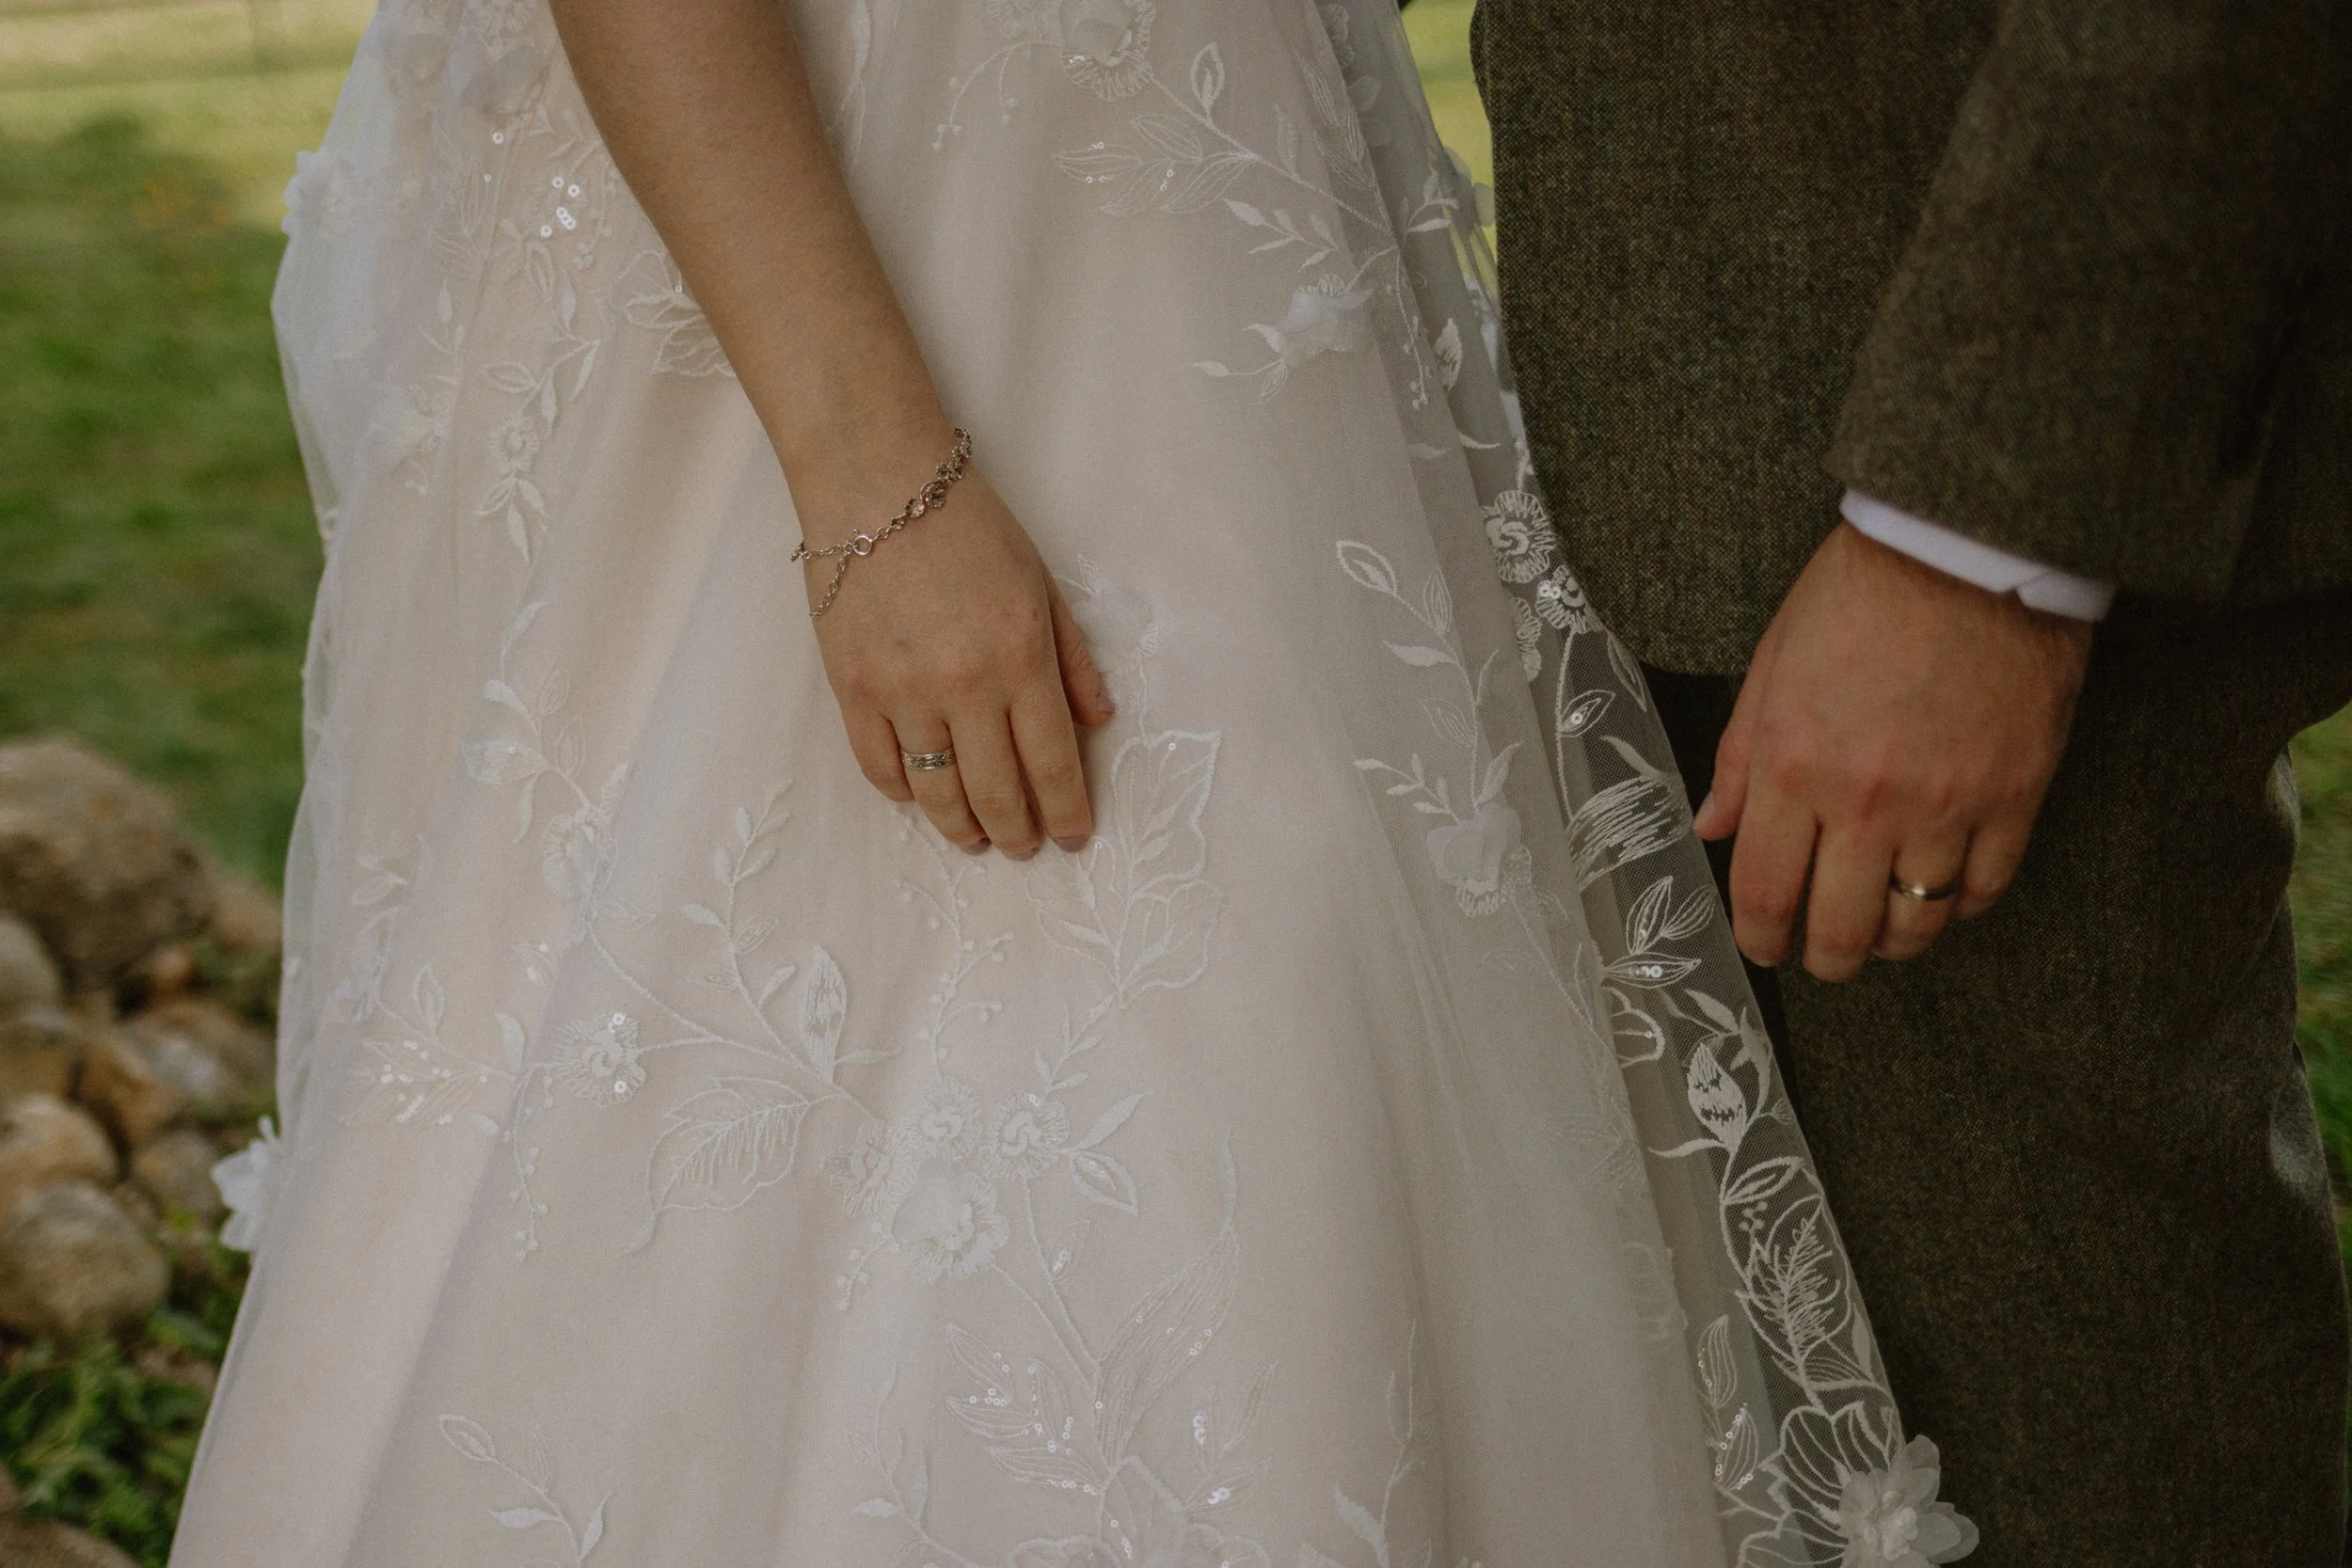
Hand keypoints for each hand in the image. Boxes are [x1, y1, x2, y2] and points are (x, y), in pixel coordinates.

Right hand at [801, 440, 1114, 857]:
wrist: (876, 483)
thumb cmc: (969, 525)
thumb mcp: (1041, 584)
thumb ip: (1072, 658)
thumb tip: (1097, 721)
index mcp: (1022, 658)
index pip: (1053, 762)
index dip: (1068, 811)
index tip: (1074, 837)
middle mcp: (965, 686)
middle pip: (998, 791)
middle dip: (1019, 831)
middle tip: (1026, 847)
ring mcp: (904, 693)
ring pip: (938, 793)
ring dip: (963, 827)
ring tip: (978, 839)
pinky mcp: (852, 690)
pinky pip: (881, 768)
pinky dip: (906, 794)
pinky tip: (923, 798)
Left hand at [1692, 522, 2091, 980]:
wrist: (1970, 546)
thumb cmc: (1862, 594)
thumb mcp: (1773, 664)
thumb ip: (1738, 757)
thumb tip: (1711, 826)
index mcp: (1793, 765)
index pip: (1764, 890)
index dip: (1759, 937)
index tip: (1762, 946)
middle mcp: (1865, 799)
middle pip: (1840, 930)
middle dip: (1823, 959)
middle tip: (1821, 956)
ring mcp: (1945, 804)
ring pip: (1915, 924)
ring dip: (1892, 943)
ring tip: (1880, 931)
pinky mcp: (2014, 796)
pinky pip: (1984, 889)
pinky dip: (1958, 907)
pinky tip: (1941, 895)